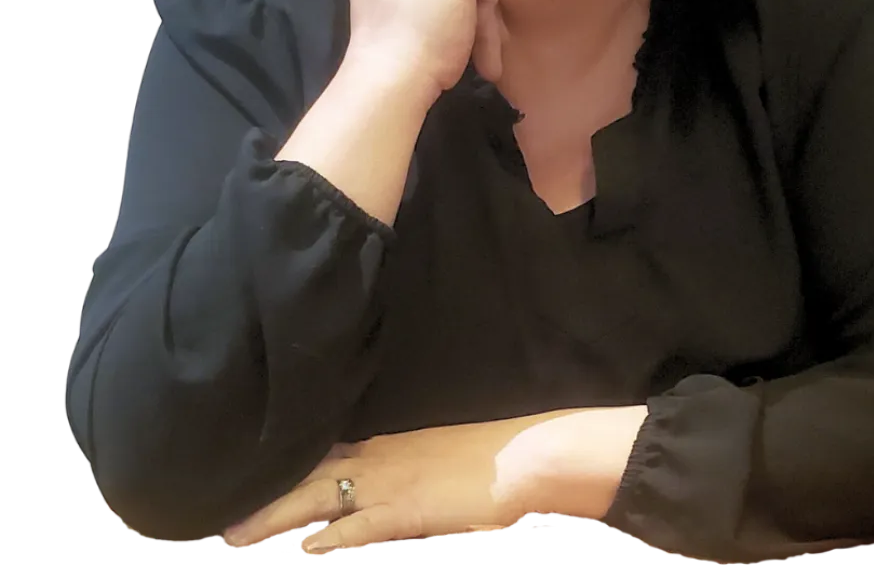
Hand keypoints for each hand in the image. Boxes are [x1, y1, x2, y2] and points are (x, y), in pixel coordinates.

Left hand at [222, 412, 566, 551]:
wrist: (521, 458)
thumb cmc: (487, 460)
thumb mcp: (436, 458)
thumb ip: (406, 470)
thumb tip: (389, 487)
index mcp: (386, 446)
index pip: (325, 455)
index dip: (288, 469)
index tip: (256, 479)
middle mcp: (378, 459)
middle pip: (308, 475)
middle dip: (267, 495)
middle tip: (226, 519)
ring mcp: (388, 483)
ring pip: (315, 499)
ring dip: (273, 518)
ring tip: (236, 536)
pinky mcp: (403, 510)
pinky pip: (351, 530)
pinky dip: (321, 543)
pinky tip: (296, 556)